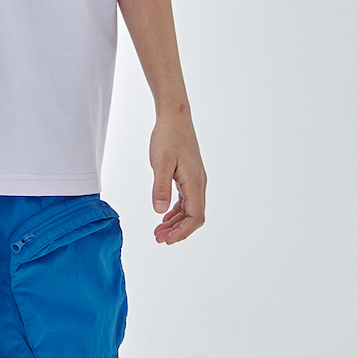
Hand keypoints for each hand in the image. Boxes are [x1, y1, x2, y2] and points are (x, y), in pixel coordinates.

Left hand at [149, 113, 206, 243]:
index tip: (167, 240)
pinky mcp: (189, 175)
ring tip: (159, 231)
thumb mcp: (160, 162)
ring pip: (189, 209)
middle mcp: (199, 183)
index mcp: (194, 182)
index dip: (183, 232)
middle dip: (178, 231)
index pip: (195, 216)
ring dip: (176, 222)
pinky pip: (186, 200)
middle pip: (193, 216)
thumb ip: (160, 187)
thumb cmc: (168, 137)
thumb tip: (159, 211)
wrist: (174, 117)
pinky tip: (164, 216)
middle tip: (159, 238)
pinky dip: (176, 211)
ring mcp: (195, 180)